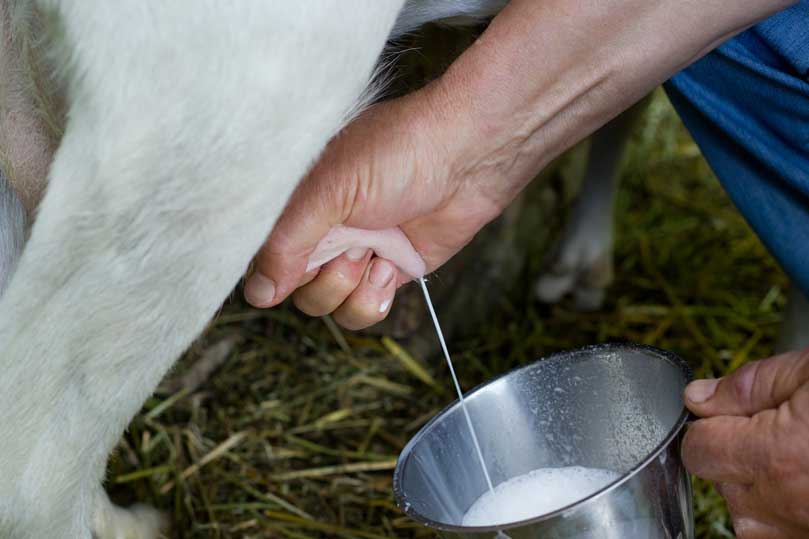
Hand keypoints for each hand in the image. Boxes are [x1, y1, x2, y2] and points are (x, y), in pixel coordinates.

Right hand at [244, 83, 517, 328]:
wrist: (467, 157)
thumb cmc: (396, 153)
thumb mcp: (328, 190)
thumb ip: (286, 243)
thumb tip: (257, 294)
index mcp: (295, 203)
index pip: (261, 255)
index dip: (274, 268)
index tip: (298, 260)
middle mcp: (320, 231)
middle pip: (293, 289)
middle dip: (322, 277)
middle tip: (351, 245)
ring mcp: (354, 253)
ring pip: (326, 306)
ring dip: (348, 289)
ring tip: (375, 254)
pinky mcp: (387, 272)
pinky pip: (361, 309)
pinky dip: (373, 298)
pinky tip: (391, 265)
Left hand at [683, 347, 808, 537]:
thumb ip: (751, 384)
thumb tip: (698, 396)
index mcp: (774, 456)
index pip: (695, 448)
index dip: (709, 425)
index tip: (729, 414)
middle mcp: (782, 504)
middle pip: (719, 481)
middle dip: (738, 455)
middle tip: (783, 430)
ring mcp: (799, 531)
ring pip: (748, 513)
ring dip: (762, 487)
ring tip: (801, 455)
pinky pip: (778, 529)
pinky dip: (785, 508)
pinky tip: (807, 478)